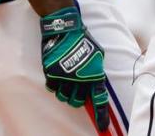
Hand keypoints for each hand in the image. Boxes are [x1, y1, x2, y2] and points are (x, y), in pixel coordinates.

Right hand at [40, 7, 108, 131]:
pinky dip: (56, 85)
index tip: (102, 127)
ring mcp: (64, 77)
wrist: (65, 30)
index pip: (99, 100)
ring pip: (64, 97)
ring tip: (67, 81)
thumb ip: (96, 70)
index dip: (101, 115)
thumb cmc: (83, 40)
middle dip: (78, 99)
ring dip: (66, 93)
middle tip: (77, 91)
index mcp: (94, 74)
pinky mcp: (51, 73)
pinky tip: (58, 76)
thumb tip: (97, 83)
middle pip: (78, 102)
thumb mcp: (97, 54)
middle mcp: (79, 79)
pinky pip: (53, 88)